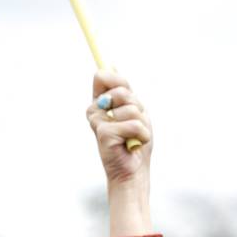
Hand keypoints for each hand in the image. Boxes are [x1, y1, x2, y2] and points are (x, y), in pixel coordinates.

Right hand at [86, 70, 152, 186]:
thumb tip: (110, 65)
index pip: (103, 76)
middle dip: (137, 107)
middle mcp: (95, 111)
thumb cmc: (135, 141)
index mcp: (100, 102)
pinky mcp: (103, 133)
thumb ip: (124, 92)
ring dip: (141, 124)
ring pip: (131, 109)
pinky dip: (142, 135)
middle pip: (122, 90)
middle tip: (134, 123)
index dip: (117, 80)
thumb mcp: (134, 111)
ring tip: (133, 137)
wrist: (133, 170)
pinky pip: (133, 125)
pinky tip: (133, 144)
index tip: (126, 94)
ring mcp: (97, 122)